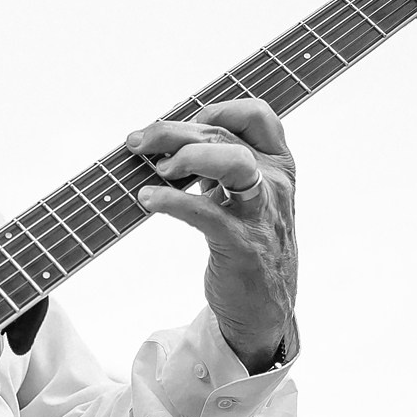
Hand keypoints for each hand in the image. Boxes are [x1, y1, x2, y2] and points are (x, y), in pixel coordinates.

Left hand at [128, 99, 297, 370]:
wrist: (264, 308)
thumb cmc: (248, 245)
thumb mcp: (247, 196)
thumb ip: (221, 166)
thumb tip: (167, 141)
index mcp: (279, 166)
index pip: (256, 115)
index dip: (215, 109)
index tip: (181, 123)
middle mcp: (274, 182)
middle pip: (224, 135)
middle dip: (174, 131)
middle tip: (138, 141)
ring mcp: (260, 213)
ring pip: (231, 161)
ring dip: (187, 156)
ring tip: (157, 169)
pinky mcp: (241, 244)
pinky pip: (206, 213)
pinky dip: (172, 201)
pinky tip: (147, 199)